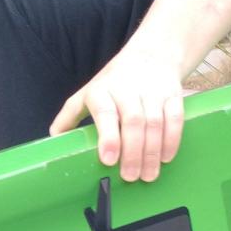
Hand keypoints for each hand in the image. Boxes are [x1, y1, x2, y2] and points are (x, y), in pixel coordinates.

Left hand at [49, 54, 184, 181]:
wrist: (153, 54)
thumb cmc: (114, 81)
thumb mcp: (88, 92)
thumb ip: (69, 115)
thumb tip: (54, 139)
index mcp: (102, 90)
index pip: (105, 113)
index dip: (108, 137)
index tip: (108, 159)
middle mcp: (127, 89)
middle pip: (133, 122)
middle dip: (132, 152)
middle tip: (130, 177)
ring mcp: (152, 91)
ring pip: (154, 123)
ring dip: (152, 152)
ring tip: (148, 175)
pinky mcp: (172, 94)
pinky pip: (175, 118)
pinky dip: (172, 140)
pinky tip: (165, 158)